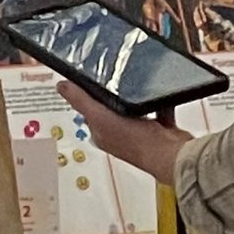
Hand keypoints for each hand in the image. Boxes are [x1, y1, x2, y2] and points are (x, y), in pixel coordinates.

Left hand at [56, 79, 188, 186]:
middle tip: (115, 80)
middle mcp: (120, 136)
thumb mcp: (101, 116)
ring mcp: (141, 134)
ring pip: (136, 110)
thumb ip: (82, 101)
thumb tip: (62, 87)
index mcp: (103, 135)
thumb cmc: (137, 143)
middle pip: (112, 110)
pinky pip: (158, 110)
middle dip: (114, 95)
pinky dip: (159, 102)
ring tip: (137, 87)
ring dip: (137, 99)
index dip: (88, 96)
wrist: (171, 154)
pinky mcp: (159, 130)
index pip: (89, 112)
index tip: (89, 81)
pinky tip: (160, 94)